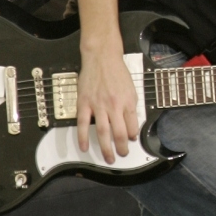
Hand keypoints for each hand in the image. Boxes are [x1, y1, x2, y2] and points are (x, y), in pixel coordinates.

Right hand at [76, 47, 138, 163]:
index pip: (132, 125)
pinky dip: (83, 138)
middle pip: (119, 133)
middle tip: (122, 155)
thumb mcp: (131, 88)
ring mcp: (98, 105)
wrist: (102, 57)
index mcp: (127, 101)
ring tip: (109, 158)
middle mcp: (114, 105)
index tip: (131, 141)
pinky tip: (84, 148)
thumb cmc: (117, 72)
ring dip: (106, 148)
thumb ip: (131, 106)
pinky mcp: (84, 103)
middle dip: (122, 148)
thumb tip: (132, 124)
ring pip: (103, 132)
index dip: (132, 136)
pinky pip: (83, 124)